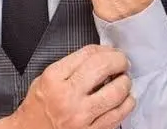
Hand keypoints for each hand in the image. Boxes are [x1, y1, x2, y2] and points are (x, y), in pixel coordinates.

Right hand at [10, 44, 133, 128]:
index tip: (110, 50)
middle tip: (122, 61)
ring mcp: (80, 117)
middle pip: (102, 67)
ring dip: (125, 82)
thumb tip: (101, 54)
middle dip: (119, 60)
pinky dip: (127, 104)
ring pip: (116, 92)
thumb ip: (71, 64)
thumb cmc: (40, 104)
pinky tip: (126, 98)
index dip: (104, 49)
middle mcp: (67, 96)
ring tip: (124, 79)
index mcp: (54, 78)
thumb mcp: (47, 77)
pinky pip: (118, 115)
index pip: (87, 54)